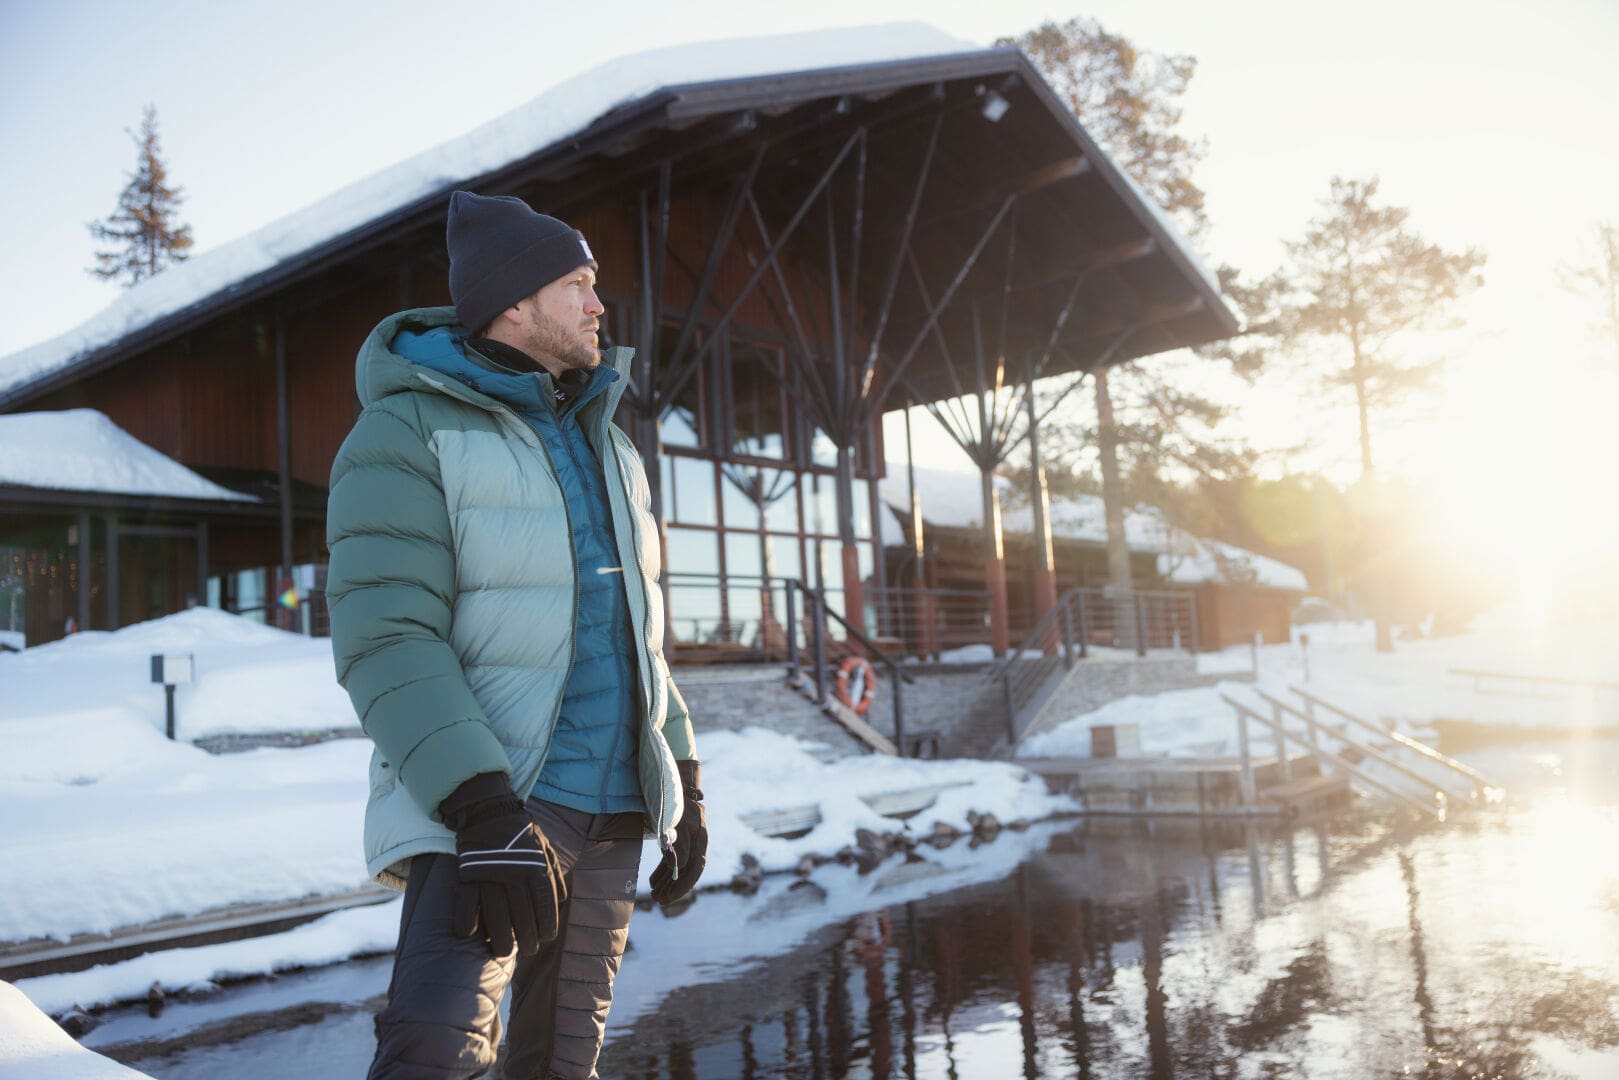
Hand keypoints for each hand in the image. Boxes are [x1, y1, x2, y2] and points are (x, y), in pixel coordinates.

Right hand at [441, 774, 563, 955]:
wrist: (490, 810)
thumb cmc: (521, 833)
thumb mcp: (545, 848)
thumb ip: (554, 875)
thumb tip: (560, 902)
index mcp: (537, 867)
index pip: (545, 905)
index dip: (547, 925)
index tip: (546, 939)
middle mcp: (516, 873)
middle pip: (522, 915)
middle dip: (527, 937)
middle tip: (529, 951)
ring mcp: (491, 874)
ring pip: (496, 915)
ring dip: (500, 937)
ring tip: (504, 952)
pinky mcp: (469, 873)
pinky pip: (467, 902)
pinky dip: (467, 920)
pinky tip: (470, 934)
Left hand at [651, 760, 707, 904]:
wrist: (672, 773)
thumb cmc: (672, 795)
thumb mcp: (674, 817)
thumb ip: (678, 842)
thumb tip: (677, 867)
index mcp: (700, 834)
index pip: (695, 867)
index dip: (682, 886)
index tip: (668, 899)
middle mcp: (697, 837)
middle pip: (688, 869)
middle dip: (674, 887)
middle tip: (659, 900)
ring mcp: (687, 835)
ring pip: (680, 864)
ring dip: (668, 881)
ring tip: (655, 894)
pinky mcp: (677, 833)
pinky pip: (674, 856)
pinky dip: (664, 869)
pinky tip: (654, 880)